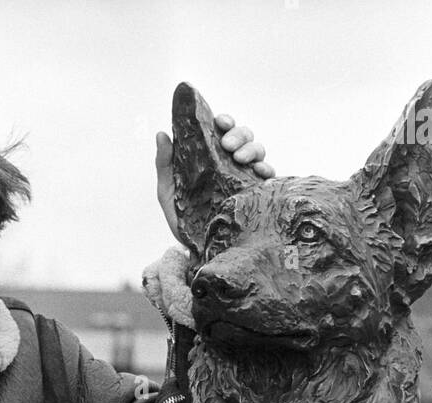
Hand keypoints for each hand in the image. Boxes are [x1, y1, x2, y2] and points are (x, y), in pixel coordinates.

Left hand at [156, 112, 274, 242]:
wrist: (198, 252)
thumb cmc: (184, 221)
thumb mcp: (168, 192)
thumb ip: (164, 164)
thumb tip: (162, 133)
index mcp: (212, 157)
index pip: (222, 131)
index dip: (225, 121)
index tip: (220, 122)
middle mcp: (231, 164)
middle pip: (244, 136)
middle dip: (239, 135)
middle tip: (228, 146)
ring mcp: (246, 178)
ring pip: (258, 151)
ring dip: (252, 149)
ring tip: (240, 159)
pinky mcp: (258, 194)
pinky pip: (269, 176)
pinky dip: (267, 169)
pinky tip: (261, 172)